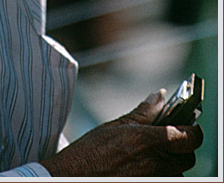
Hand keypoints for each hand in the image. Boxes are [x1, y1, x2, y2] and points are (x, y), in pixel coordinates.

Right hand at [41, 89, 202, 176]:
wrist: (75, 176)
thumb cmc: (91, 151)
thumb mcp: (116, 125)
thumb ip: (143, 111)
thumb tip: (159, 95)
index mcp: (147, 141)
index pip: (188, 137)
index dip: (193, 130)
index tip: (189, 124)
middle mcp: (155, 163)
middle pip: (188, 156)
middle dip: (183, 146)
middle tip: (169, 136)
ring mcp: (153, 179)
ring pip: (177, 171)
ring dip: (171, 161)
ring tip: (153, 152)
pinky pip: (164, 179)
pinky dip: (161, 172)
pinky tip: (145, 164)